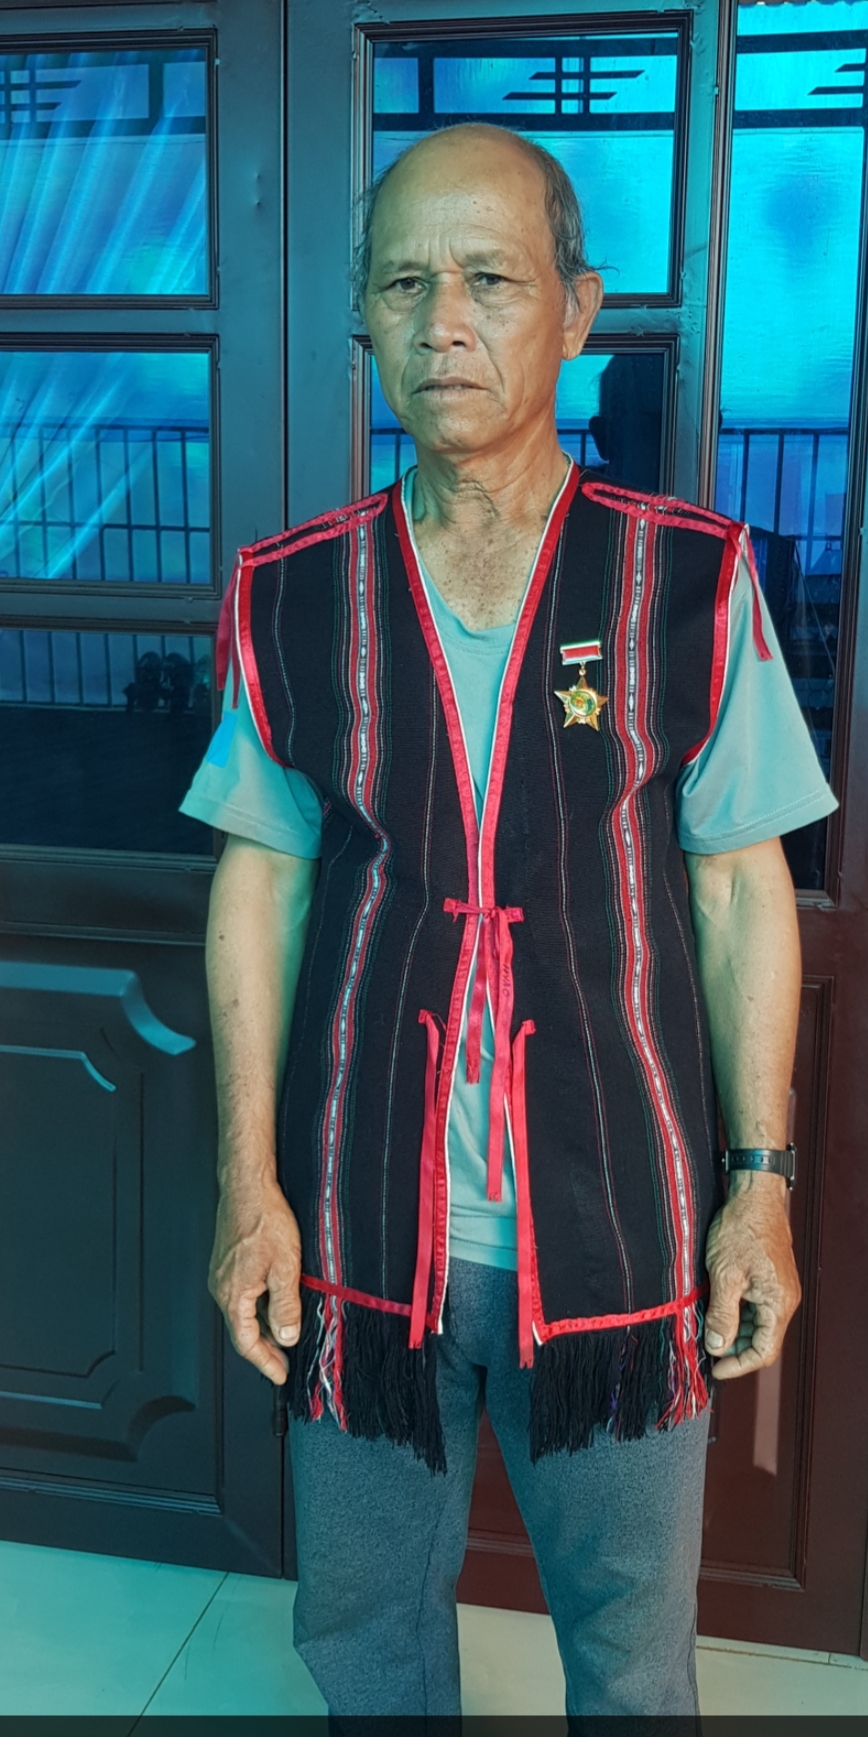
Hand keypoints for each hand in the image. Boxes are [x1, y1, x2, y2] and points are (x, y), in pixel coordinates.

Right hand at [208, 1174, 301, 1384]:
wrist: (248, 1185)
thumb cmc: (264, 1219)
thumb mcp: (285, 1266)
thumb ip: (286, 1305)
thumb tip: (286, 1336)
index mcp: (233, 1295)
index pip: (246, 1343)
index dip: (265, 1362)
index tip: (281, 1375)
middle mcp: (222, 1288)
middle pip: (243, 1330)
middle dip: (265, 1349)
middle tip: (285, 1363)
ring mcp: (223, 1275)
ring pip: (244, 1312)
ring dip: (264, 1327)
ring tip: (287, 1336)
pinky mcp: (228, 1262)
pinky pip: (244, 1295)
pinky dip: (260, 1308)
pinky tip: (277, 1304)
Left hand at [703, 1170, 800, 1380]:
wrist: (754, 1195)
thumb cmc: (742, 1229)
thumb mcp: (724, 1274)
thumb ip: (722, 1314)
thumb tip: (717, 1346)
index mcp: (778, 1303)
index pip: (763, 1352)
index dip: (737, 1365)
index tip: (714, 1368)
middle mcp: (784, 1300)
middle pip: (761, 1341)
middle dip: (733, 1348)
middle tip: (704, 1348)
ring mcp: (779, 1290)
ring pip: (757, 1325)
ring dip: (733, 1330)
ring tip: (706, 1326)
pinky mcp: (770, 1280)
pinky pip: (756, 1307)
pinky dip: (737, 1313)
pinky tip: (716, 1307)